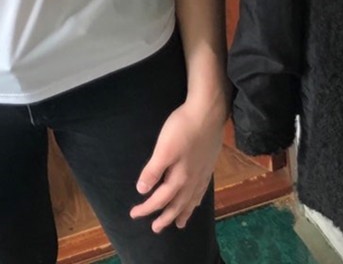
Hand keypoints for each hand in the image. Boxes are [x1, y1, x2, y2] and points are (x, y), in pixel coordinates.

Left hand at [129, 94, 226, 232]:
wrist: (208, 112)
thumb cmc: (182, 128)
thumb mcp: (164, 148)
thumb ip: (153, 170)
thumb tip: (142, 191)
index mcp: (180, 177)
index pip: (160, 199)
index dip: (147, 208)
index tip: (134, 214)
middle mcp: (192, 180)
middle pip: (177, 204)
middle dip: (165, 217)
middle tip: (155, 229)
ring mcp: (202, 173)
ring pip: (191, 200)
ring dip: (183, 213)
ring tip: (179, 224)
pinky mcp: (208, 164)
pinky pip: (201, 191)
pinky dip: (196, 201)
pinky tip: (196, 200)